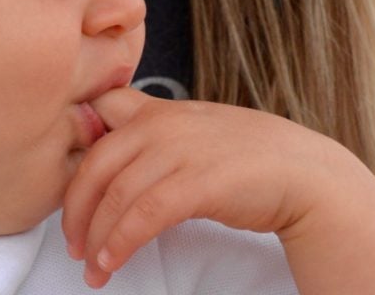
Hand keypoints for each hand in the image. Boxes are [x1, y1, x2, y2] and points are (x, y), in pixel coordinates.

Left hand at [62, 87, 340, 287]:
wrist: (304, 173)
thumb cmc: (247, 156)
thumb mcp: (195, 129)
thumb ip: (156, 132)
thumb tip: (114, 149)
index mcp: (159, 108)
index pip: (99, 110)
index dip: (75, 144)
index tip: (70, 184)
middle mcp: (163, 122)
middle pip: (96, 162)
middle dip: (75, 206)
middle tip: (71, 240)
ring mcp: (180, 150)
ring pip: (115, 194)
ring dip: (95, 236)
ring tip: (91, 266)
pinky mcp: (197, 183)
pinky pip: (143, 215)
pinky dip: (120, 242)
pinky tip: (111, 262)